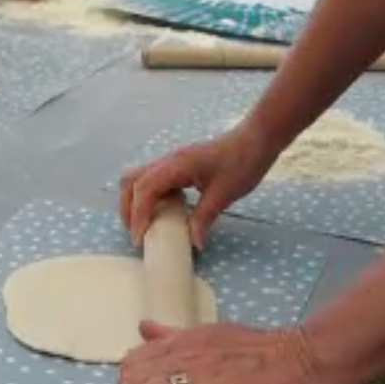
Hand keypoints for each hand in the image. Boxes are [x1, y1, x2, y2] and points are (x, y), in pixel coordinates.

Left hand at [116, 321, 327, 383]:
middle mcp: (184, 355)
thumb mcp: (212, 333)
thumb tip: (145, 328)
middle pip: (131, 378)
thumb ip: (176, 335)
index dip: (126, 382)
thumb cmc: (264, 350)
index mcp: (185, 338)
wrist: (300, 360)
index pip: (135, 357)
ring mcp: (196, 377)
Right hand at [119, 123, 278, 247]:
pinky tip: (163, 212)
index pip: (144, 190)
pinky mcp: (178, 165)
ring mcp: (172, 162)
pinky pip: (153, 180)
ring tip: (145, 225)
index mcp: (176, 166)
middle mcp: (168, 161)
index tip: (140, 239)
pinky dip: (149, 197)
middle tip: (139, 233)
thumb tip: (194, 243)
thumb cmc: (242, 163)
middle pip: (131, 181)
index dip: (138, 215)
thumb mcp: (224, 194)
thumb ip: (204, 218)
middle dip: (128, 209)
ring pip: (139, 178)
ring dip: (135, 201)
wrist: (256, 140)